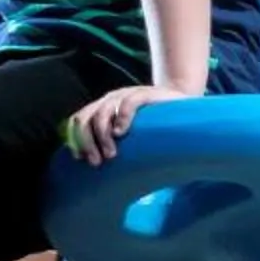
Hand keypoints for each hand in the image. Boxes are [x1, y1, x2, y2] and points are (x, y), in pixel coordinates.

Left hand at [63, 85, 185, 167]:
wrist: (184, 104)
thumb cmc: (156, 125)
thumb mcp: (130, 133)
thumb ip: (114, 142)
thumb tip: (99, 166)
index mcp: (103, 108)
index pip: (78, 121)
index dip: (75, 140)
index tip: (81, 159)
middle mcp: (110, 100)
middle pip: (84, 119)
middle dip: (86, 142)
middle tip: (97, 162)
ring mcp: (127, 95)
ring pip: (101, 114)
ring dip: (102, 137)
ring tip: (111, 154)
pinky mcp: (146, 94)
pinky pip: (128, 104)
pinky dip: (121, 118)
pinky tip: (121, 133)